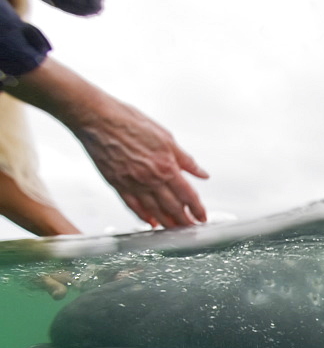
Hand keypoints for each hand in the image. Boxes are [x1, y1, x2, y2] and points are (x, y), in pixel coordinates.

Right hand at [73, 98, 208, 228]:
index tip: (203, 216)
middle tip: (191, 228)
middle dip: (185, 221)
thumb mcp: (166, 137)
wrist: (96, 118)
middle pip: (173, 207)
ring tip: (175, 229)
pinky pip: (133, 206)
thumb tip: (201, 173)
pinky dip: (143, 217)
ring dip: (167, 223)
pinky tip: (150, 222)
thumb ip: (185, 160)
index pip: (188, 195)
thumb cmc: (128, 122)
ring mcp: (133, 184)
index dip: (197, 208)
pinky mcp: (117, 184)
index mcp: (166, 166)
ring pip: (154, 211)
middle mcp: (150, 179)